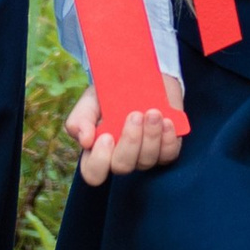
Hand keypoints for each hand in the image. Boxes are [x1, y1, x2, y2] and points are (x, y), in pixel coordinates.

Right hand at [67, 75, 188, 185]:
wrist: (140, 76)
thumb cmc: (110, 93)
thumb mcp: (90, 101)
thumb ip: (80, 119)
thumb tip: (85, 140)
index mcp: (98, 151)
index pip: (94, 173)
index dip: (100, 162)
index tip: (106, 136)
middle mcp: (121, 158)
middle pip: (123, 167)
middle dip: (130, 142)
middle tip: (135, 115)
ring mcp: (144, 157)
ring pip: (147, 161)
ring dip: (151, 136)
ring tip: (153, 112)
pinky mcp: (166, 150)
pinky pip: (168, 155)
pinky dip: (168, 139)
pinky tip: (167, 122)